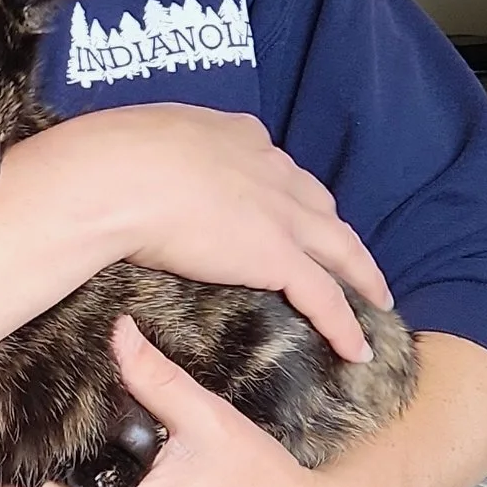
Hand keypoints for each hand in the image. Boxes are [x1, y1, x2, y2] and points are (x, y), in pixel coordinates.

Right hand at [51, 105, 387, 364]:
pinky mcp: (278, 256)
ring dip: (360, 275)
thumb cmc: (111, 159)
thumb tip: (137, 167)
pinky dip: (344, 326)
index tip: (285, 206)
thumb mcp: (141, 140)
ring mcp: (280, 213)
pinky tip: (357, 350)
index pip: (275, 168)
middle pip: (318, 205)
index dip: (286, 192)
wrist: (118, 176)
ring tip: (375, 298)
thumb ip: (155, 152)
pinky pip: (324, 298)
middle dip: (334, 231)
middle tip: (347, 256)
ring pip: (339, 248)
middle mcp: (270, 169)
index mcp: (237, 136)